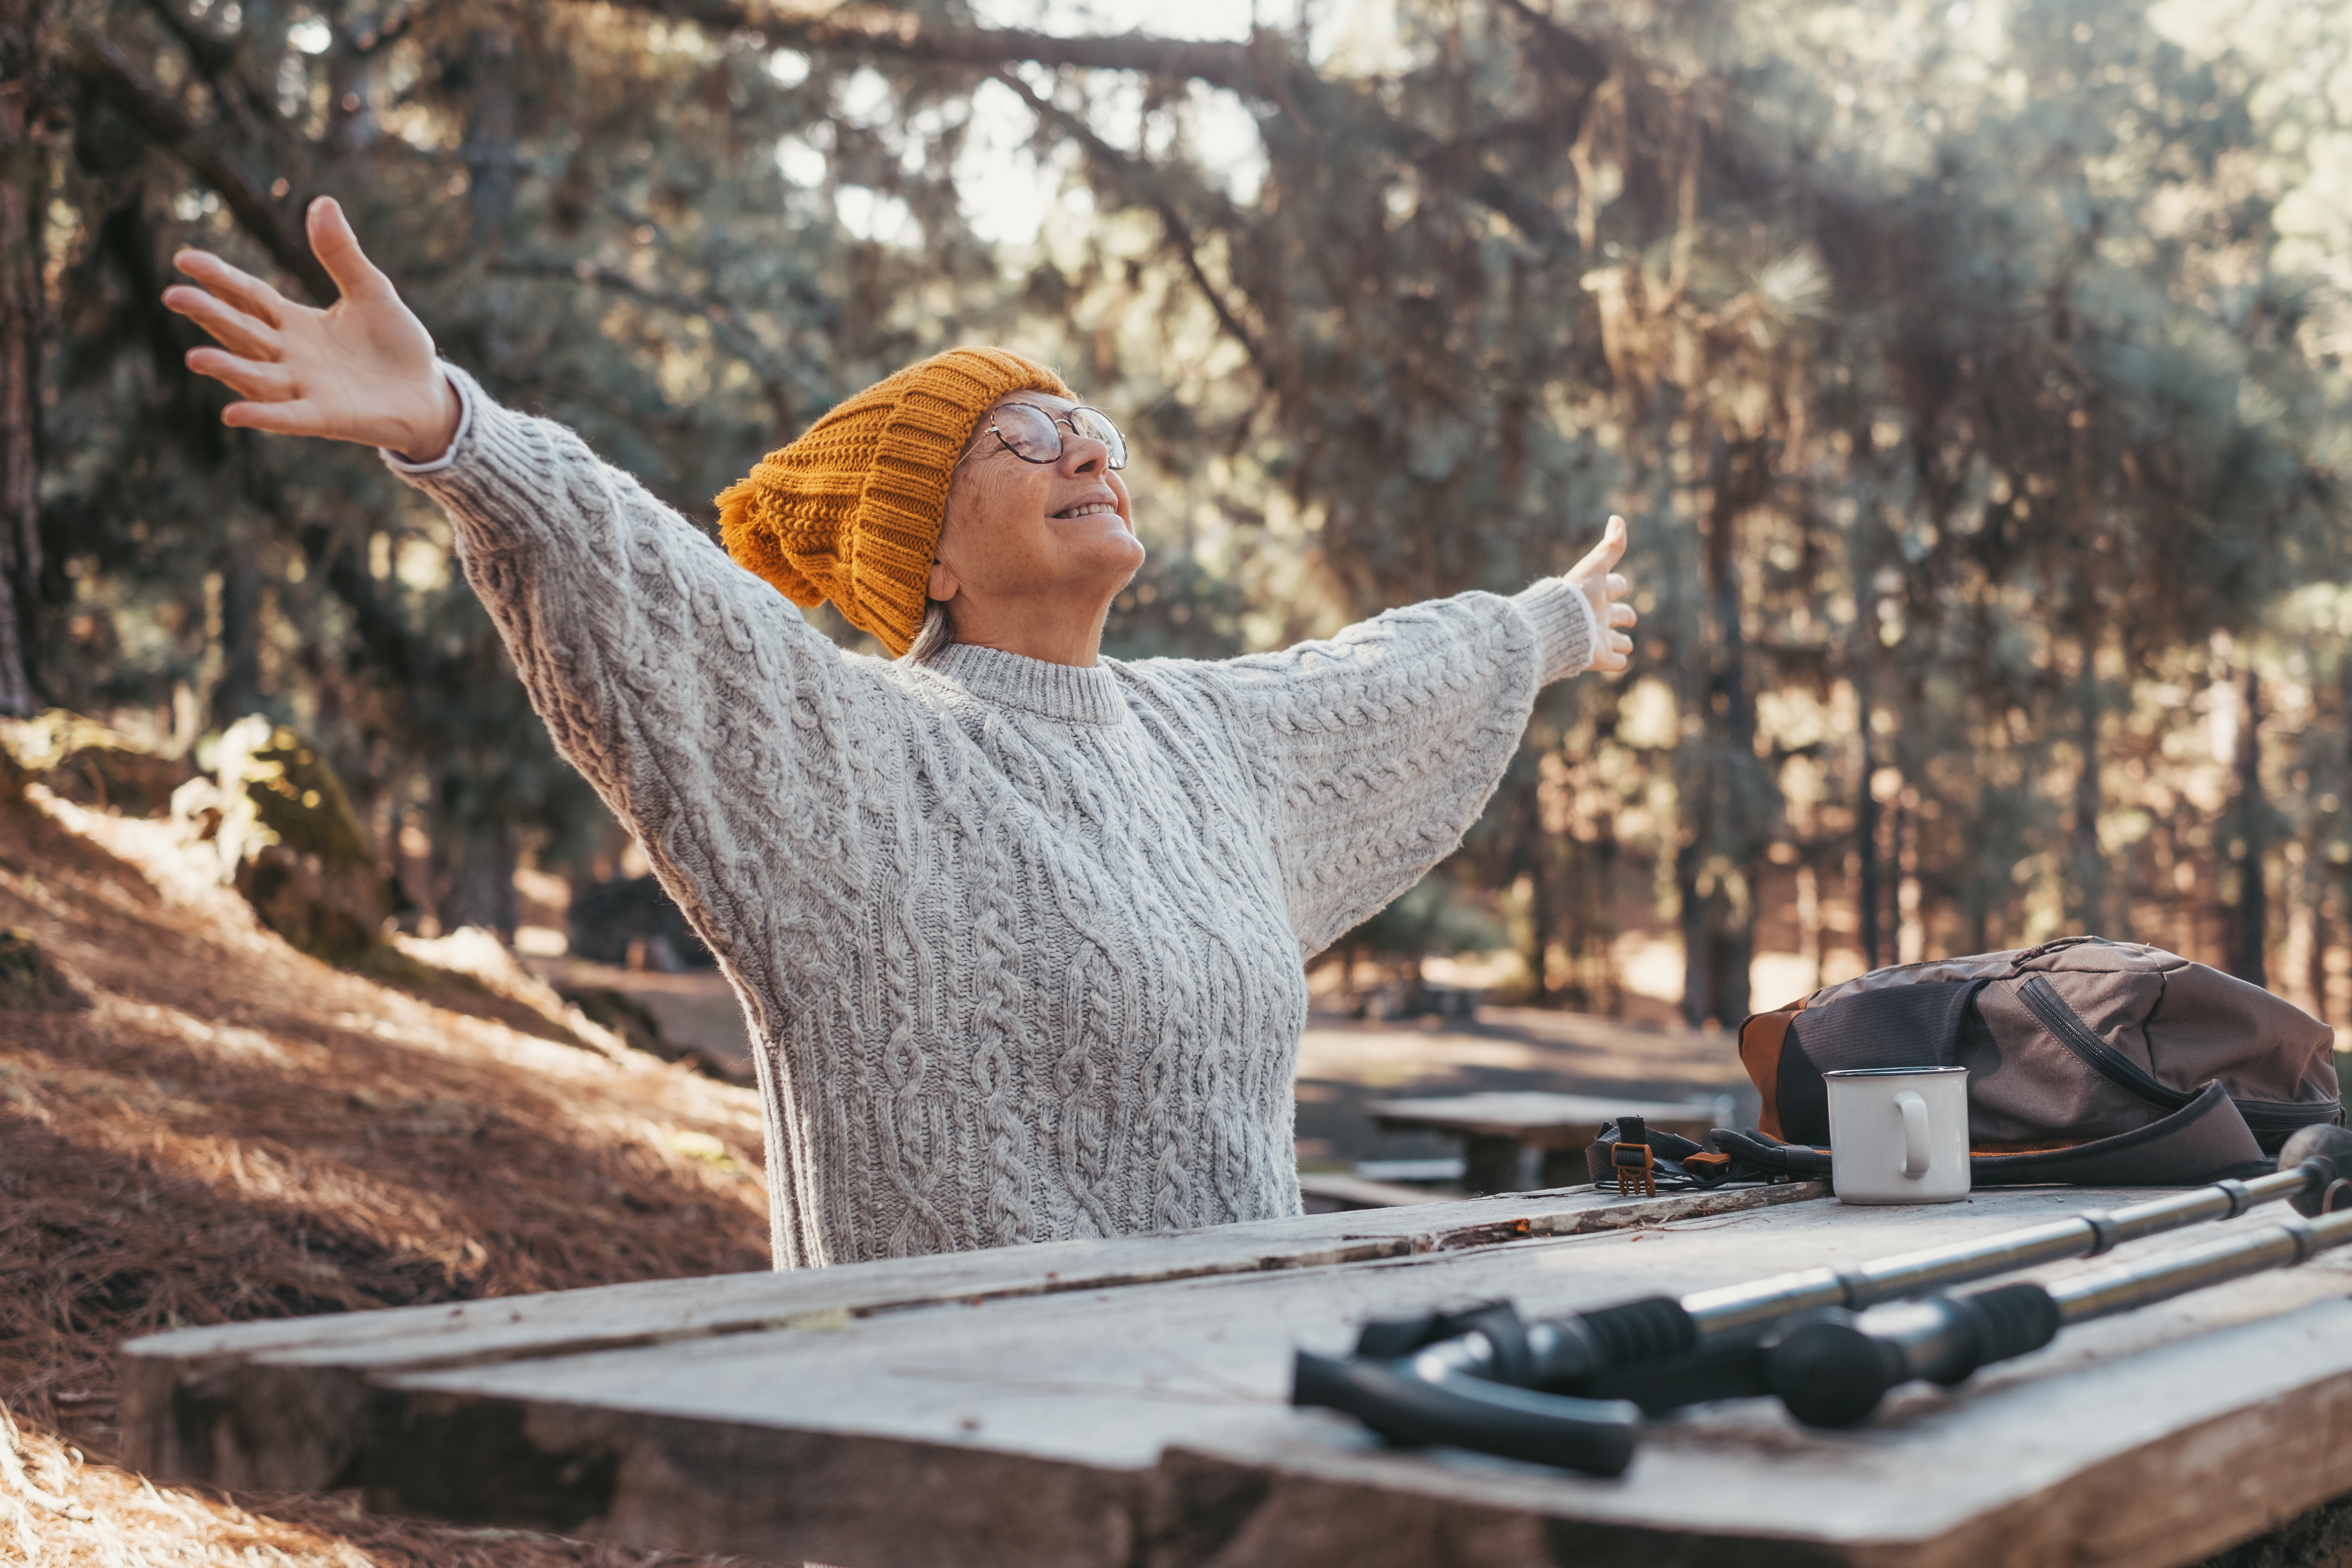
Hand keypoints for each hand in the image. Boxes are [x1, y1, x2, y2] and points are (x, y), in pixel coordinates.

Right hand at [162, 197, 460, 460]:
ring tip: (195, 358)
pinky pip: (288, 417)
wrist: (429, 394)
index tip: (186, 259)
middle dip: (210, 315)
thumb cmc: (396, 344)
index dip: (220, 279)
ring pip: (257, 376)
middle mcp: (290, 356)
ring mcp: (304, 388)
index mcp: (296, 322)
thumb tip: (322, 201)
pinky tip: (234, 414)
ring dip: (228, 368)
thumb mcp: (371, 291)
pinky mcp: (325, 417)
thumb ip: (342, 255)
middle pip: (243, 332)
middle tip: (174, 296)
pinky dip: (263, 415)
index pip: (250, 296)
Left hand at [1567, 514, 1636, 673]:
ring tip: (1624, 643)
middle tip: (1628, 617)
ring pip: (1615, 640)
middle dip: (1624, 615)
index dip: (1616, 585)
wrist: (1559, 626)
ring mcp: (1598, 638)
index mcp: (1595, 593)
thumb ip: (1609, 547)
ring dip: (1621, 642)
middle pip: (1616, 615)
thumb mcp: (1595, 568)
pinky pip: (1614, 662)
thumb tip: (1618, 519)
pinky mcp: (1599, 657)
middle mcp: (1597, 616)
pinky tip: (1620, 660)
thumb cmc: (1576, 594)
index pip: (1612, 587)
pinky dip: (1619, 661)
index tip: (1619, 584)